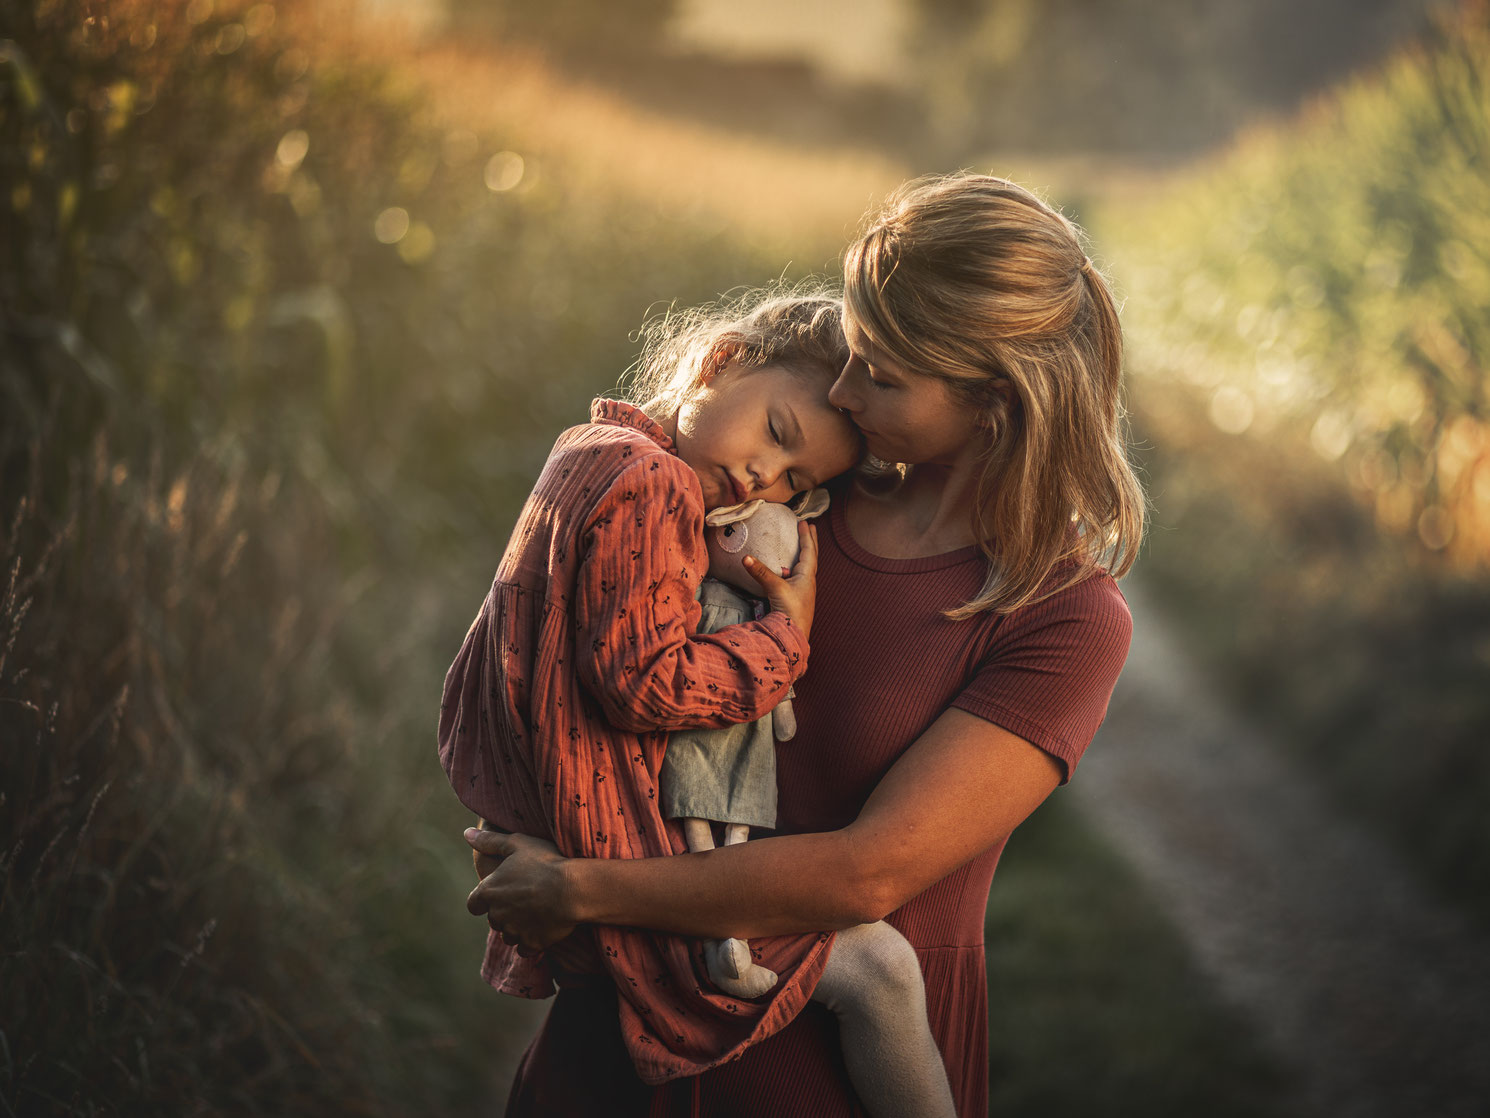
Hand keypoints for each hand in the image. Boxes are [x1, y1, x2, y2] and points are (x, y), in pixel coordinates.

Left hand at [464, 828, 576, 952]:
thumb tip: (466, 834)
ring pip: (508, 935)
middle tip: (524, 898)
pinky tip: (542, 927)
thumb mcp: (517, 843)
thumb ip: (489, 841)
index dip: (483, 900)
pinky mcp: (532, 944)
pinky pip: (525, 948)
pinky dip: (530, 940)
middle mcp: (497, 915)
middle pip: (494, 919)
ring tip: (535, 912)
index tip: (497, 894)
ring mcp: (514, 932)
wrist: (572, 889)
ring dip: (516, 927)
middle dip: (504, 911)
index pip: (474, 904)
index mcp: (489, 891)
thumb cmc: (545, 862)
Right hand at [744, 521, 816, 637]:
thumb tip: (745, 557)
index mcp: (807, 576)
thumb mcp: (775, 588)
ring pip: (806, 568)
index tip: (805, 522)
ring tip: (801, 546)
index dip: (806, 536)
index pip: (808, 551)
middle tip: (811, 528)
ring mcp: (804, 592)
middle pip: (812, 557)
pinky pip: (798, 578)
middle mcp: (808, 582)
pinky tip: (787, 572)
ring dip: (804, 555)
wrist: (794, 636)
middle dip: (811, 542)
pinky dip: (795, 569)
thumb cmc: (790, 611)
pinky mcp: (798, 600)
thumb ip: (760, 572)